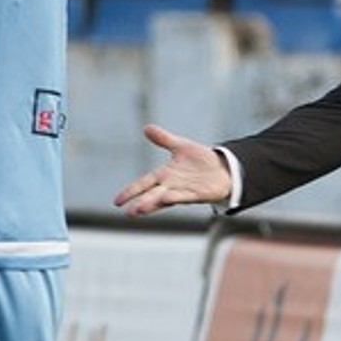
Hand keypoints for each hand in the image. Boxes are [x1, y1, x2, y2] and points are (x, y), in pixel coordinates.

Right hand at [113, 124, 231, 216]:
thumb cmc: (200, 160)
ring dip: (153, 204)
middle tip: (128, 212)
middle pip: (152, 195)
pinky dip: (176, 197)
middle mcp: (171, 185)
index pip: (144, 183)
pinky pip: (185, 197)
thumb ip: (164, 139)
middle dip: (140, 202)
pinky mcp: (197, 194)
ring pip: (165, 199)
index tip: (117, 201)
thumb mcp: (180, 146)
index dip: (131, 191)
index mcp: (164, 174)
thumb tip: (147, 128)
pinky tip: (167, 198)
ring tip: (140, 210)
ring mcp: (183, 191)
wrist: (223, 167)